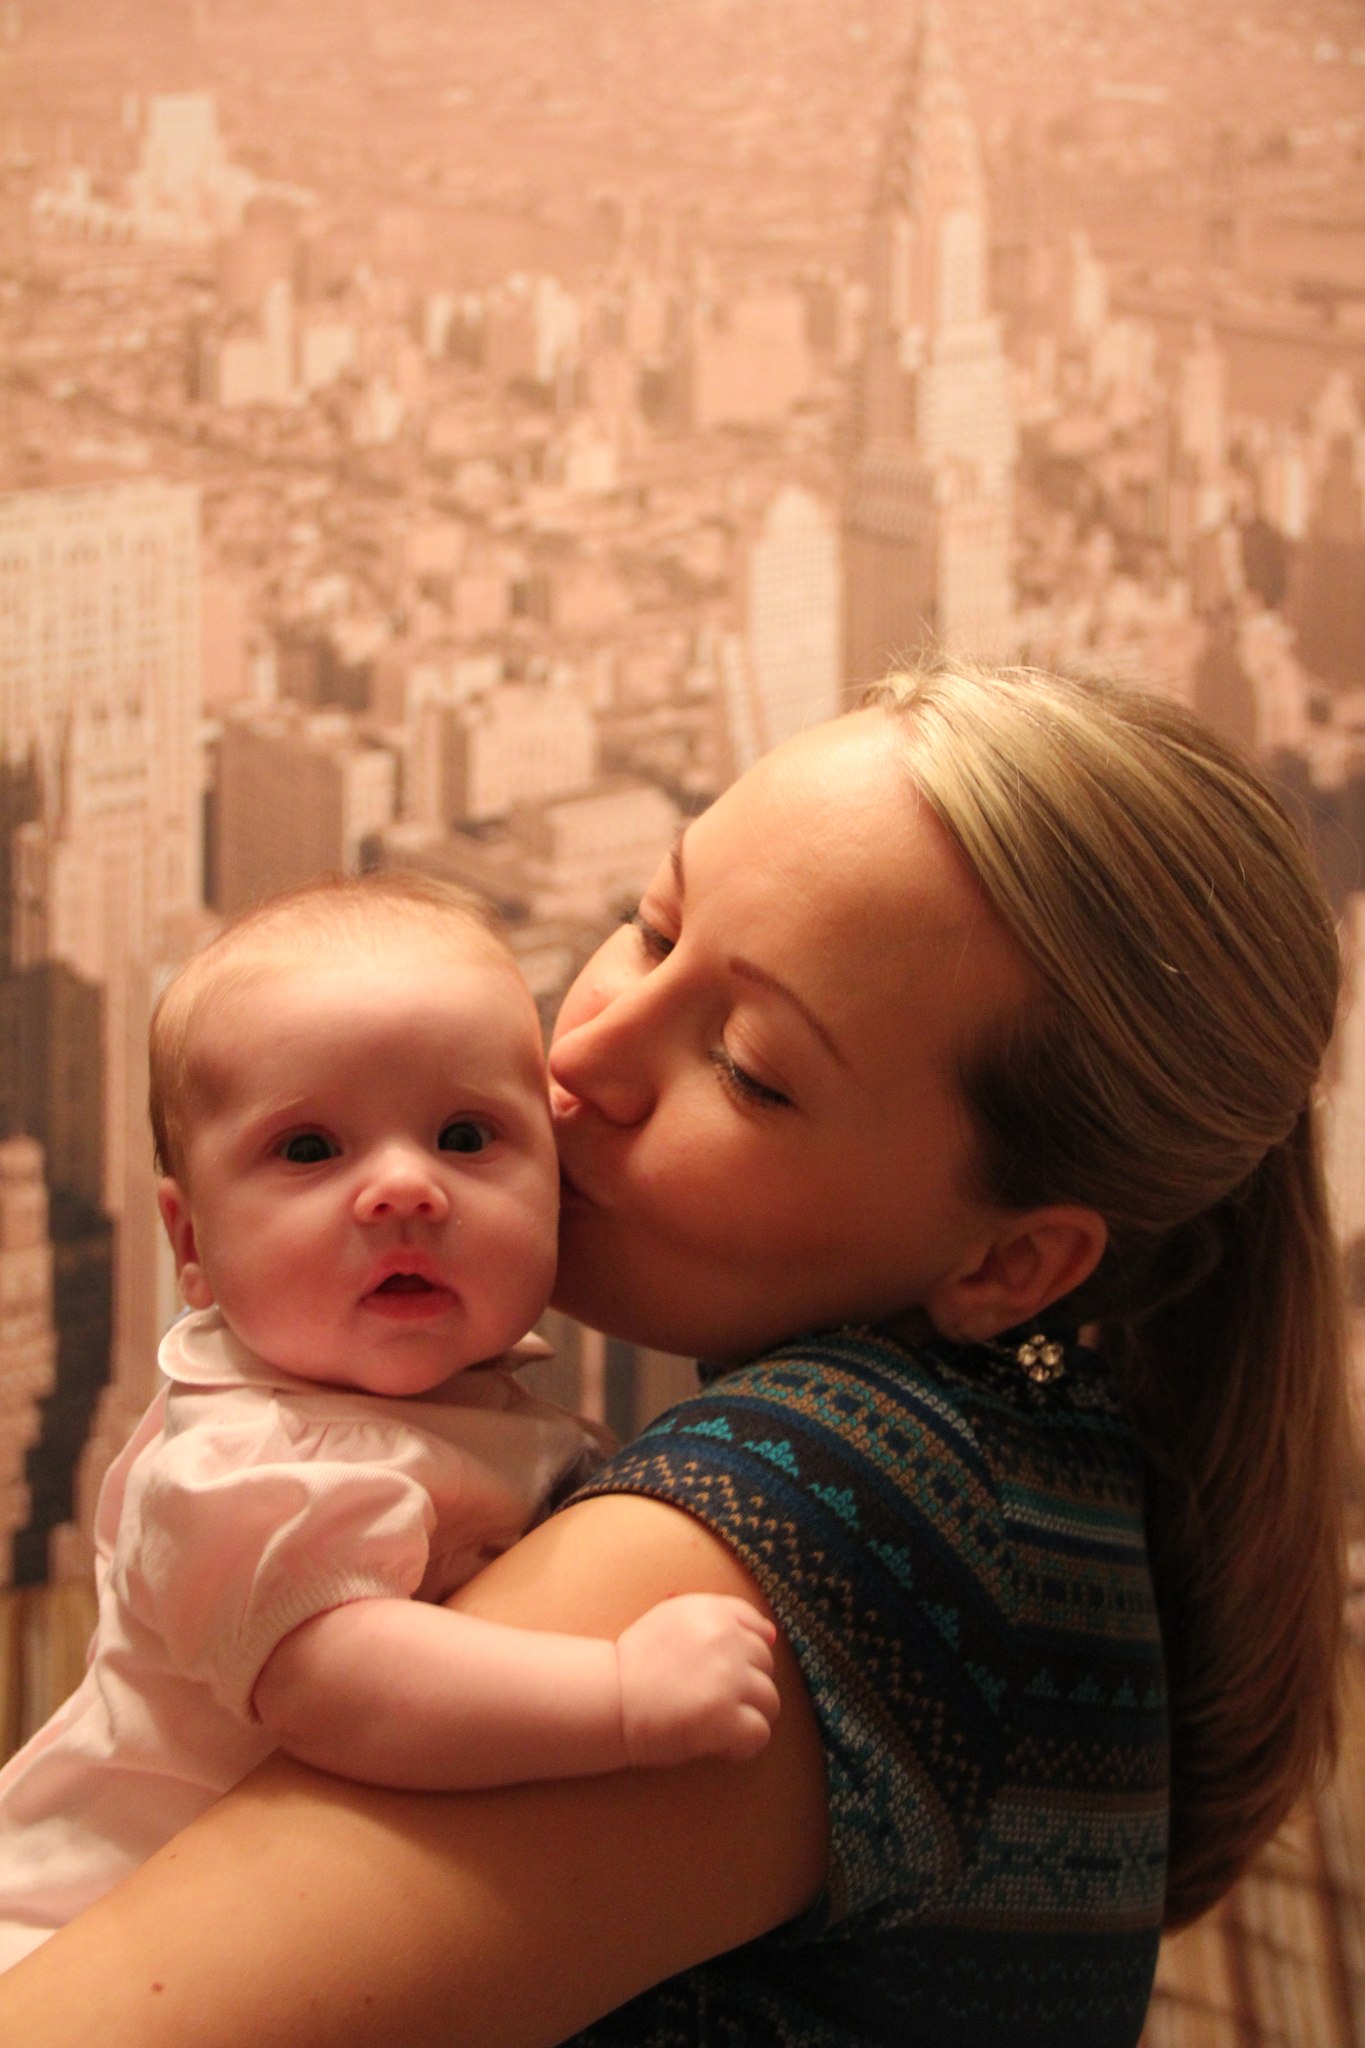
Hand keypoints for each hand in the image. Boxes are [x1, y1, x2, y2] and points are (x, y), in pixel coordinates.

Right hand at [614, 1594, 779, 1768]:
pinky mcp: (725, 1716)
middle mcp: (726, 1638)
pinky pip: (761, 1733)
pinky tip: (720, 1745)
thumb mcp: (674, 1619)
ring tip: (717, 1724)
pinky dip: (744, 1745)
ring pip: (770, 1700)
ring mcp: (728, 1678)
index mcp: (713, 1611)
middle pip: (766, 1666)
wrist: (608, 1698)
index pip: (758, 1630)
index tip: (722, 1672)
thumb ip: (720, 1617)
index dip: (745, 1657)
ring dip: (749, 1715)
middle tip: (713, 1702)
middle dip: (747, 1686)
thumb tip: (772, 1635)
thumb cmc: (637, 1663)